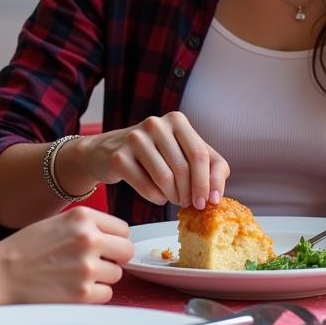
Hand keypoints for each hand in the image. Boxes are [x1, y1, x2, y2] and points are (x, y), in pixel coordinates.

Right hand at [0, 207, 133, 304]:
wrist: (0, 274)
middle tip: (96, 263)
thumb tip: (116, 239)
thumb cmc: (25, 249)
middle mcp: (88, 238)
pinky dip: (94, 295)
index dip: (114, 239)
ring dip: (102, 277)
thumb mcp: (58, 222)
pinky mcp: (83, 293)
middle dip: (115, 258)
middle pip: (126, 251)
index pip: (123, 229)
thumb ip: (87, 226)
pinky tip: (73, 288)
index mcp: (83, 217)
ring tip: (76, 275)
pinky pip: (107, 295)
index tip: (106, 246)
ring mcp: (87, 267)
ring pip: (117, 274)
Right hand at [59, 112, 229, 209]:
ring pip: (165, 179)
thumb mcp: (185, 153)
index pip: (200, 155)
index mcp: (177, 120)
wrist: (109, 152)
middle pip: (183, 168)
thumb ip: (210, 167)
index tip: (208, 203)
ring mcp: (135, 138)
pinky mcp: (119, 156)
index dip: (206, 183)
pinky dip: (156, 198)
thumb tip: (216, 197)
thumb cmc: (155, 155)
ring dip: (173, 196)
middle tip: (188, 204)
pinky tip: (157, 196)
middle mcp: (155, 124)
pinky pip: (146, 187)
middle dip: (189, 193)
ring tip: (173, 198)